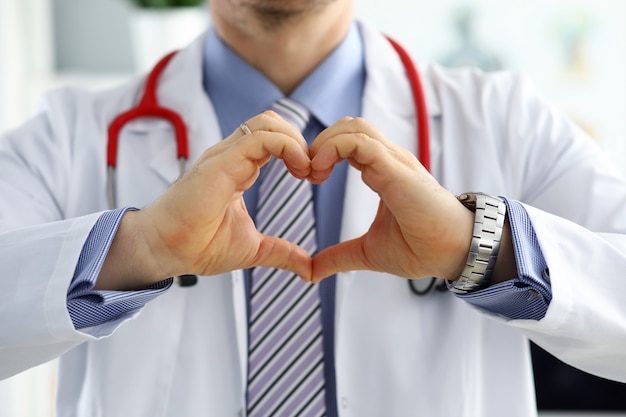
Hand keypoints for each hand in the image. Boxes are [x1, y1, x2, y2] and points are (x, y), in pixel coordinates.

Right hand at [96, 111, 312, 289]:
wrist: (165, 251)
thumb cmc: (198, 246)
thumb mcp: (253, 249)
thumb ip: (282, 253)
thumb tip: (308, 269)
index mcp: (238, 168)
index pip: (273, 139)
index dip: (299, 151)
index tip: (314, 177)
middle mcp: (231, 156)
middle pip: (273, 122)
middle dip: (302, 141)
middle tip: (315, 172)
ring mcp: (224, 156)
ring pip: (267, 123)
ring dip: (296, 141)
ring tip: (307, 170)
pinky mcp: (220, 163)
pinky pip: (259, 138)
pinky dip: (286, 146)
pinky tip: (299, 169)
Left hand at [308, 117, 474, 282]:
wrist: (453, 254)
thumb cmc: (420, 248)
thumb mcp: (367, 252)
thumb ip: (339, 257)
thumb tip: (312, 272)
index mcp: (381, 171)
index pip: (347, 142)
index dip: (321, 154)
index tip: (307, 179)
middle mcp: (387, 160)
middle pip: (347, 126)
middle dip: (319, 143)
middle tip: (305, 173)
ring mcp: (393, 161)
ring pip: (353, 126)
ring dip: (325, 143)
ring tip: (313, 172)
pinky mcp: (396, 168)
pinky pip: (361, 141)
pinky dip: (335, 148)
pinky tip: (321, 170)